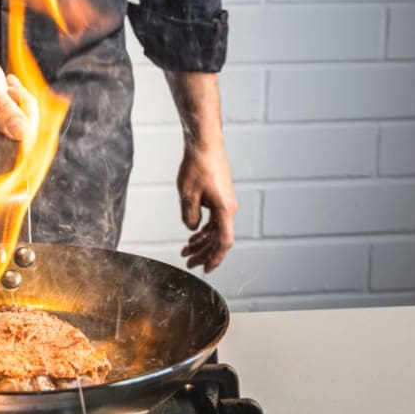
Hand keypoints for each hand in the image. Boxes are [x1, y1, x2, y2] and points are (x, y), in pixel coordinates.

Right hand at [0, 49, 28, 162]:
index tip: (15, 99)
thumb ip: (1, 107)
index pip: (5, 151)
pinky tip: (6, 97)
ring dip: (20, 110)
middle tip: (9, 89)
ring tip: (6, 90)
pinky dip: (17, 113)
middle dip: (22, 114)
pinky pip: (14, 134)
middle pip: (15, 145)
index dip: (22, 129)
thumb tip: (21, 133)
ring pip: (19, 138)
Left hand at [178, 142, 236, 272]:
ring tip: (186, 252)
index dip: (215, 257)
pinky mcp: (219, 198)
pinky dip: (202, 230)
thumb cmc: (198, 166)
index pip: (224, 242)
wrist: (204, 145)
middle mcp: (228, 209)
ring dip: (201, 243)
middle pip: (218, 239)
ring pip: (215, 231)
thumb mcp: (187, 195)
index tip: (206, 268)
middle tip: (190, 264)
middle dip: (204, 254)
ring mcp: (224, 203)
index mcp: (225, 210)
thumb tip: (192, 229)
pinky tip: (192, 236)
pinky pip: (213, 220)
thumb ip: (189, 217)